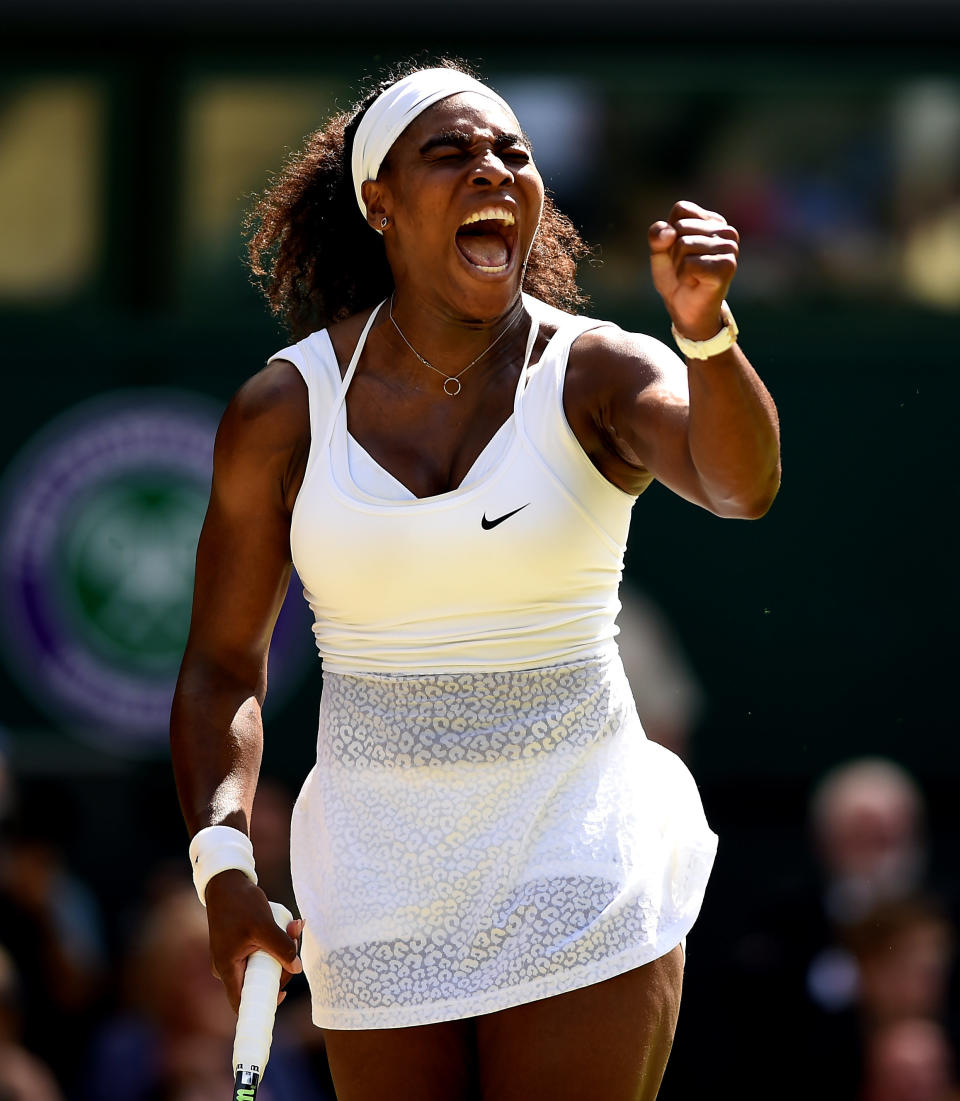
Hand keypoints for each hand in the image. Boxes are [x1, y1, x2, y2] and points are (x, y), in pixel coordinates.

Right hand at [204, 869, 303, 1012]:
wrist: (226, 883)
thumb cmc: (240, 903)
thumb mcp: (263, 926)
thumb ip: (280, 948)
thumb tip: (297, 968)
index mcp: (227, 969)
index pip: (243, 1002)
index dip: (262, 1004)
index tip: (283, 994)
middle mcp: (228, 967)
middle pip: (259, 981)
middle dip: (282, 964)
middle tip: (295, 942)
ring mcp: (233, 956)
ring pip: (264, 964)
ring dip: (282, 949)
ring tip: (294, 925)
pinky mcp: (240, 946)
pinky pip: (261, 952)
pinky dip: (275, 942)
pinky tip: (289, 924)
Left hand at [648, 200, 739, 340]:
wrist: (685, 310)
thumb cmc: (676, 278)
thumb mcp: (660, 252)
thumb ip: (657, 235)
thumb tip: (669, 232)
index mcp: (713, 221)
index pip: (681, 209)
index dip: (670, 233)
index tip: (679, 252)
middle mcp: (726, 231)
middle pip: (681, 227)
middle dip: (673, 251)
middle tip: (685, 268)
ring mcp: (730, 248)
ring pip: (684, 244)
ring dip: (678, 266)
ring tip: (690, 276)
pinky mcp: (727, 266)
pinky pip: (689, 263)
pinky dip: (684, 276)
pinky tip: (695, 283)